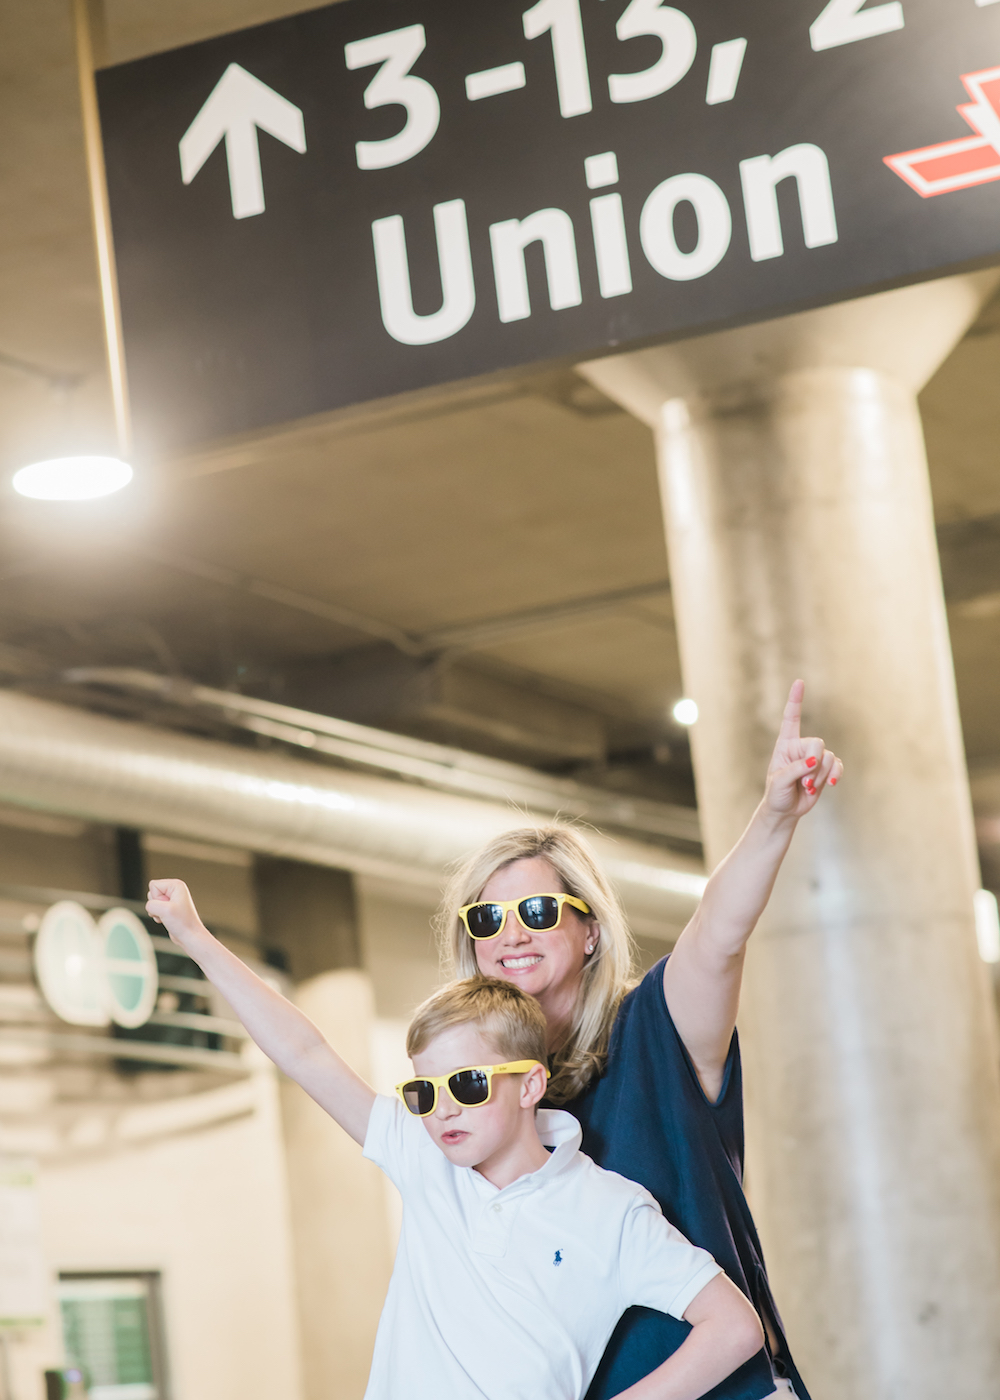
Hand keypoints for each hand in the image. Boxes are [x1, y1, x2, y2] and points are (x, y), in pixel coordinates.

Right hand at [146, 878, 210, 954]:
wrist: (189, 936)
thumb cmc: (183, 923)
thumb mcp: (164, 910)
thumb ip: (151, 904)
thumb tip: (149, 906)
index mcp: (176, 885)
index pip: (153, 885)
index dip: (157, 898)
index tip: (168, 906)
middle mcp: (174, 890)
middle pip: (151, 893)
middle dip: (156, 905)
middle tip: (168, 912)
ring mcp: (171, 899)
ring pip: (152, 902)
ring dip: (156, 912)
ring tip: (168, 917)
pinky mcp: (168, 908)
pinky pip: (154, 909)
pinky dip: (157, 915)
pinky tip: (167, 920)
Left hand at [763, 679, 843, 819]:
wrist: (785, 810)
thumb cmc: (776, 794)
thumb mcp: (779, 782)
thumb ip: (796, 769)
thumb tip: (815, 760)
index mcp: (785, 744)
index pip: (791, 718)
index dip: (796, 700)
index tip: (799, 682)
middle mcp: (801, 747)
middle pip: (817, 743)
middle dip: (814, 764)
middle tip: (804, 782)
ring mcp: (815, 757)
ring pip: (828, 757)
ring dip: (820, 775)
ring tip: (807, 788)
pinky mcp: (825, 769)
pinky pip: (838, 765)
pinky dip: (836, 775)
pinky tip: (831, 784)